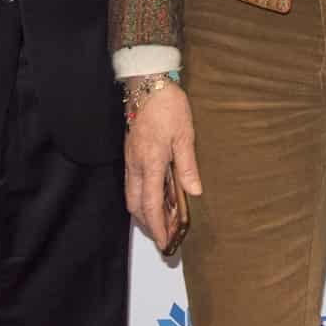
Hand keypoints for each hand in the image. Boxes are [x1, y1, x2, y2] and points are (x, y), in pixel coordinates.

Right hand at [124, 83, 200, 249]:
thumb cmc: (169, 107)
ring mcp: (131, 160)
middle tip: (164, 236)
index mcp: (150, 163)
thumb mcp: (185, 135)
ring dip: (144, 211)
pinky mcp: (130, 153)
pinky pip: (134, 183)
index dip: (157, 226)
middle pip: (136, 205)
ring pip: (132, 195)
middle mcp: (136, 165)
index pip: (151, 204)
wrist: (147, 84)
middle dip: (148, 224)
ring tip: (163, 220)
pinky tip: (157, 195)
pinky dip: (143, 196)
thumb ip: (187, 165)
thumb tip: (194, 192)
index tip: (164, 241)